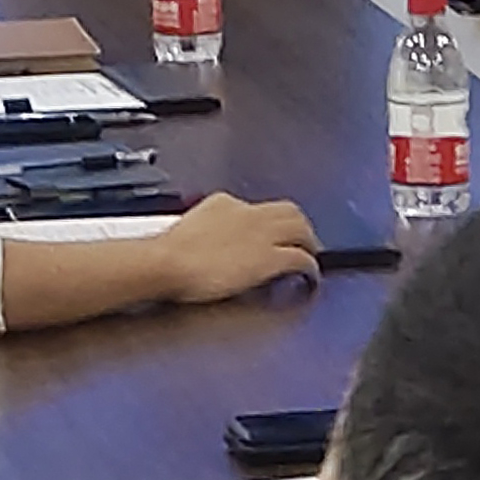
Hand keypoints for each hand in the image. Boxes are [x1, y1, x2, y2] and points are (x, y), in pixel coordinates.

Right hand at [151, 193, 323, 304]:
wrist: (169, 263)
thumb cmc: (169, 253)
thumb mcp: (187, 227)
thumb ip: (204, 228)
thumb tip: (205, 241)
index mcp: (225, 203)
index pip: (257, 207)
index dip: (267, 222)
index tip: (267, 234)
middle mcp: (249, 213)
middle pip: (289, 211)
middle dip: (298, 225)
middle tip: (302, 240)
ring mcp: (262, 236)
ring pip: (301, 229)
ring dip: (309, 241)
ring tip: (310, 253)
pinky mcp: (270, 259)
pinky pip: (301, 259)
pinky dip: (310, 267)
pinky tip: (310, 276)